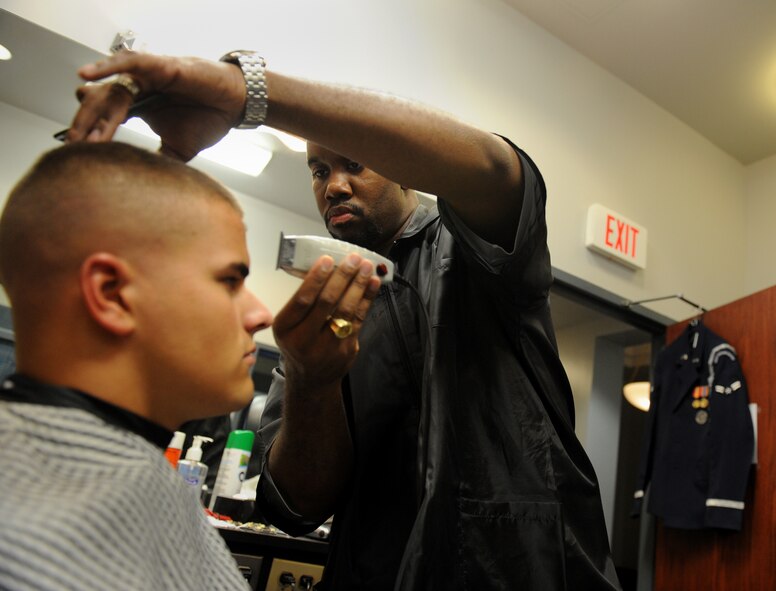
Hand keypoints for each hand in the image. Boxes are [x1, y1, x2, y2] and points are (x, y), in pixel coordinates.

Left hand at [67, 51, 246, 160]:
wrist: (235, 106)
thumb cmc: (209, 120)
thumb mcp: (179, 149)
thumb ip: (159, 161)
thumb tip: (145, 187)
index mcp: (138, 106)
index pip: (104, 117)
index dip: (89, 133)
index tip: (76, 155)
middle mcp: (137, 89)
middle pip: (100, 102)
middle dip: (85, 124)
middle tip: (73, 146)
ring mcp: (146, 77)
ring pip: (111, 88)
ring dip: (93, 108)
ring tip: (82, 131)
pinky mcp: (159, 65)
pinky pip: (129, 63)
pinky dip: (107, 66)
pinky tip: (86, 75)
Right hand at [273, 254, 380, 389]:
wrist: (311, 378)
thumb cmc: (298, 342)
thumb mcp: (288, 325)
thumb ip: (303, 302)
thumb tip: (326, 267)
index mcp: (285, 329)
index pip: (302, 300)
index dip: (316, 279)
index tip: (328, 259)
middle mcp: (304, 339)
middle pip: (326, 303)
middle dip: (342, 277)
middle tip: (353, 258)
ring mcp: (327, 347)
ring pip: (345, 310)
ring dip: (358, 285)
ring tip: (367, 266)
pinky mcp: (346, 349)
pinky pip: (358, 319)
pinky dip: (367, 299)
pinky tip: (373, 283)